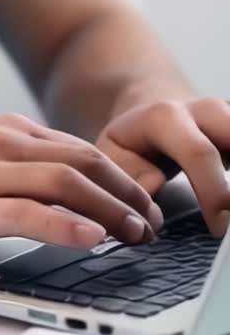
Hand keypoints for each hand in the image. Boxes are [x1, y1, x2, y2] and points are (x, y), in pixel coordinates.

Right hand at [0, 114, 163, 254]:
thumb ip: (14, 168)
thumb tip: (67, 196)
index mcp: (3, 132)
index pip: (80, 150)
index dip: (121, 179)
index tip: (143, 206)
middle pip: (84, 162)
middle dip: (127, 194)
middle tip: (152, 224)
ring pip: (64, 183)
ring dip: (110, 210)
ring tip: (136, 234)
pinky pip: (26, 213)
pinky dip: (66, 226)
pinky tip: (90, 239)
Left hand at [96, 98, 229, 235]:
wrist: (154, 108)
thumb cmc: (135, 140)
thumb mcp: (115, 155)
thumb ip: (131, 179)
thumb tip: (154, 203)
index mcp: (166, 118)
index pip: (199, 153)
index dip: (214, 191)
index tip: (220, 227)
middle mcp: (205, 110)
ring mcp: (229, 114)